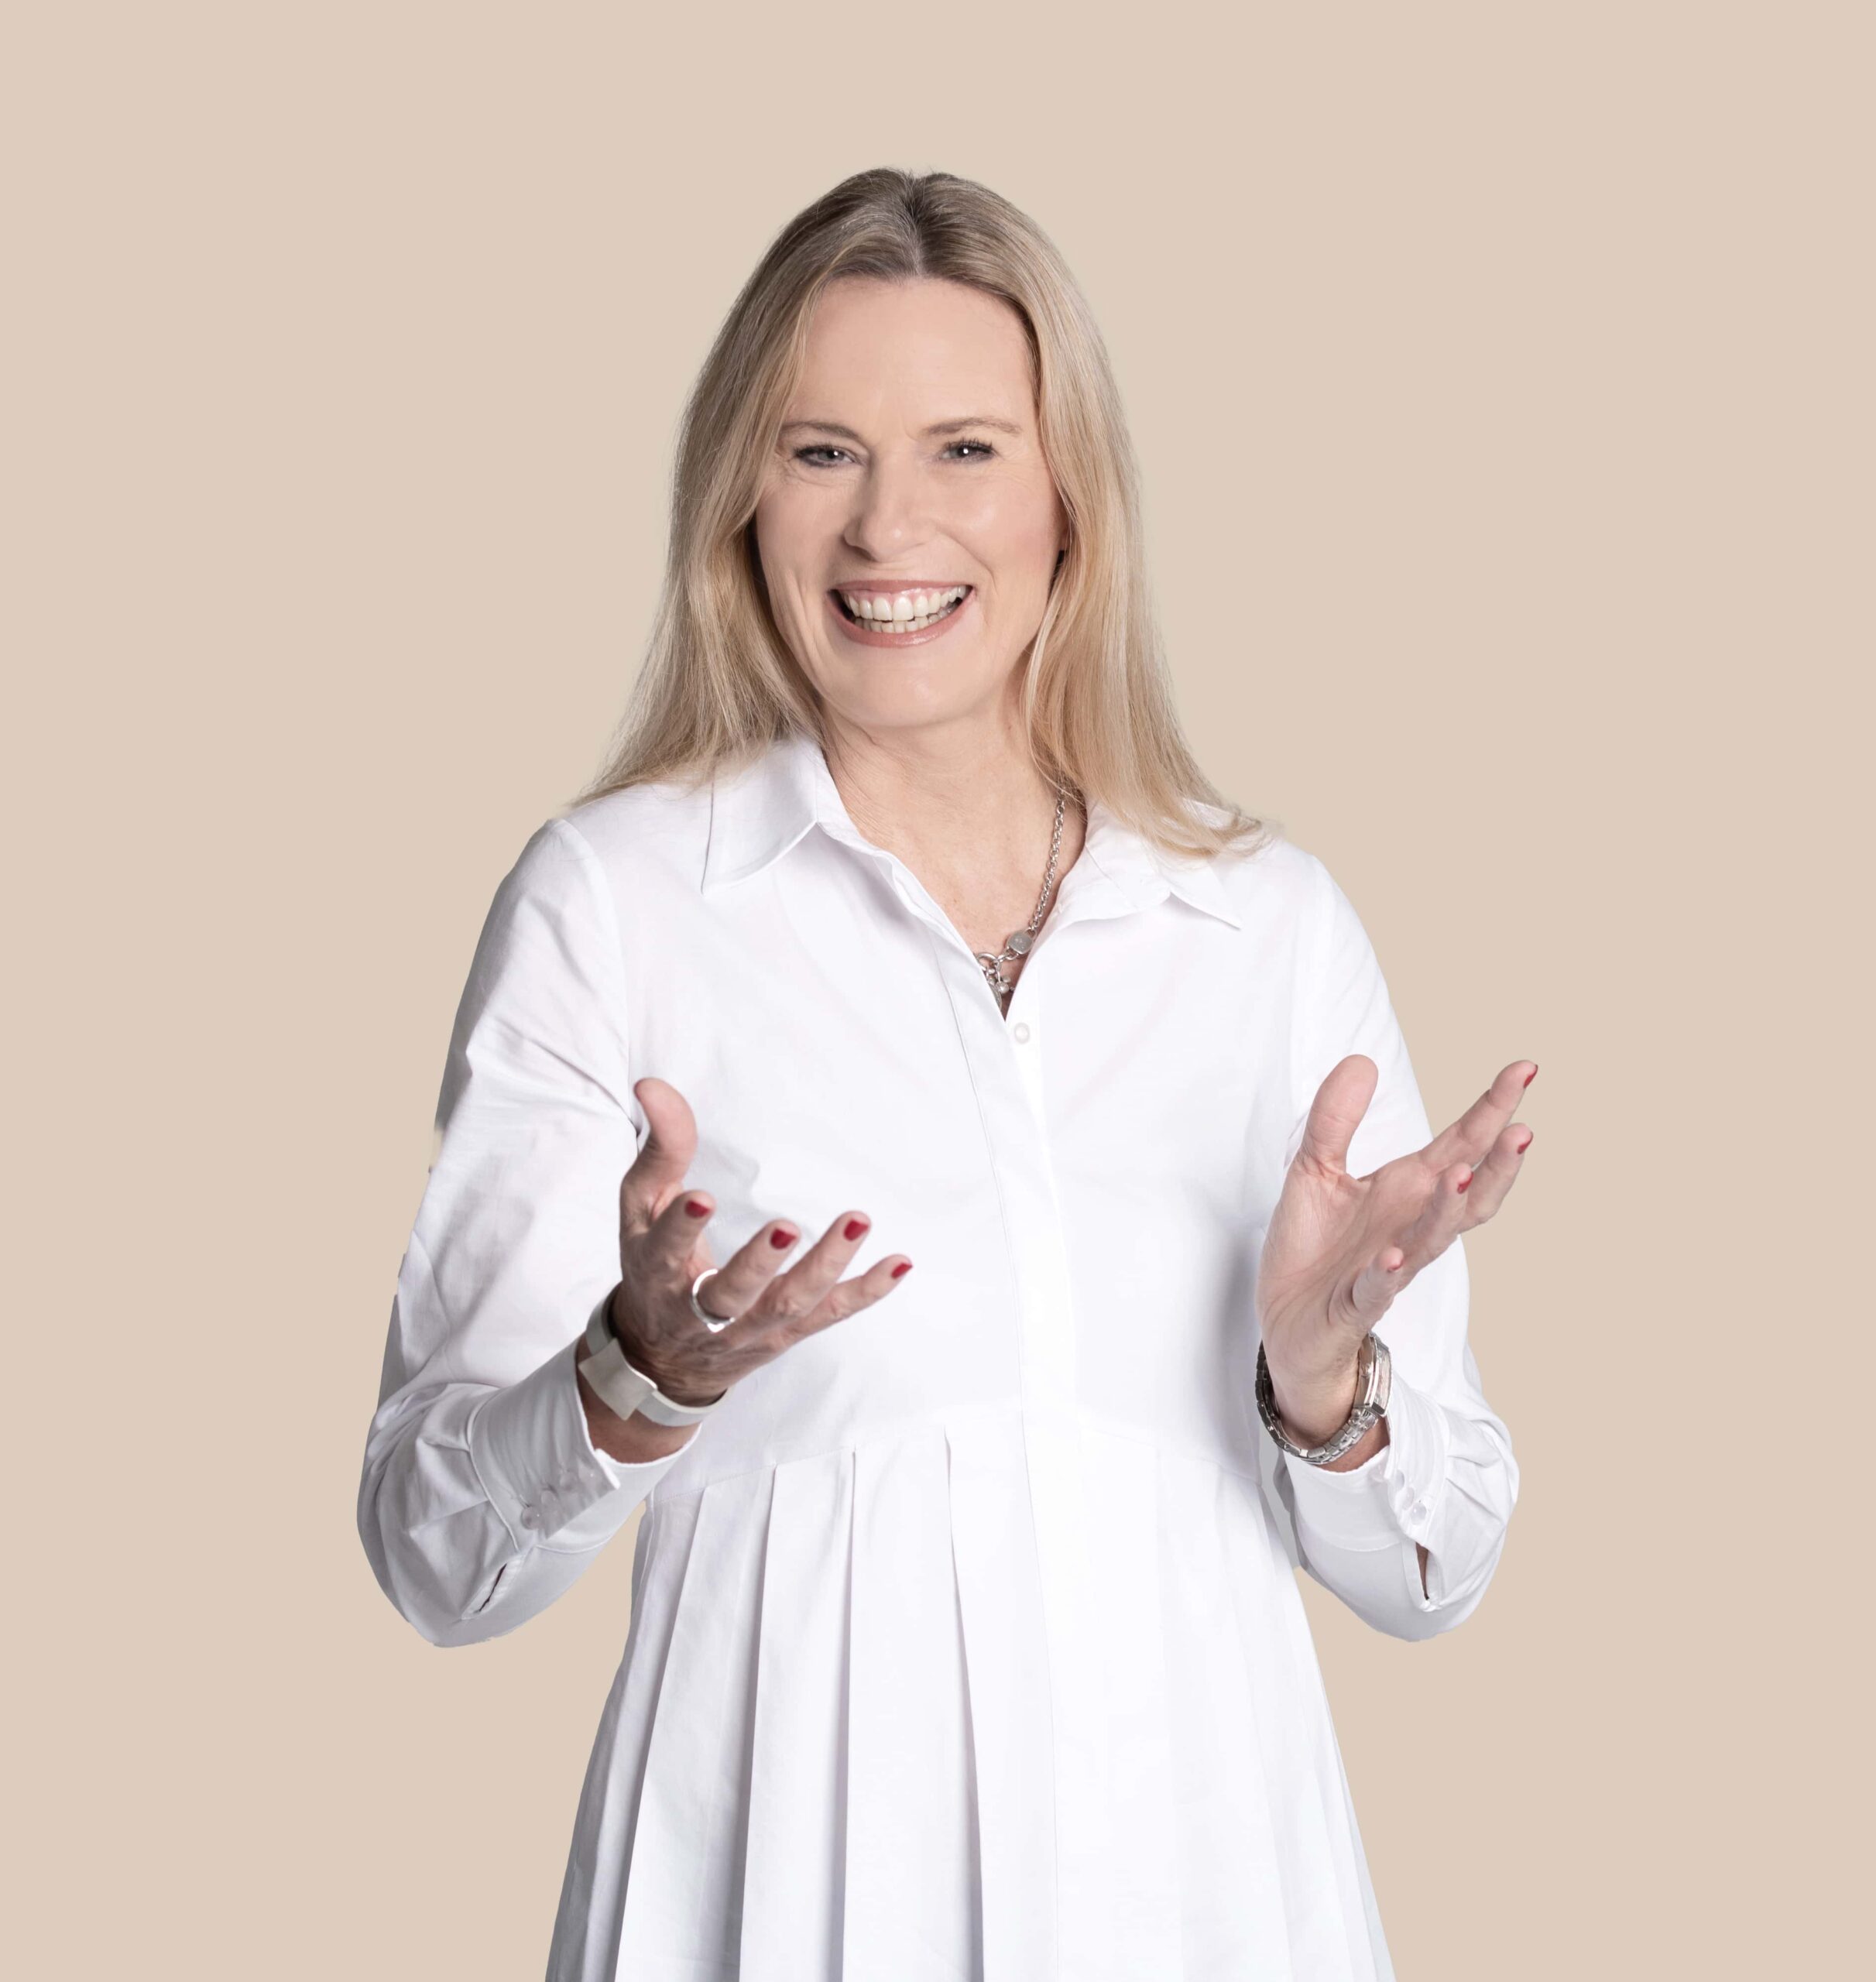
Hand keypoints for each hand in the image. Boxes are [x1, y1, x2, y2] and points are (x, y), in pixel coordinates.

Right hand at [576, 1076, 914, 1448]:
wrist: (667, 1356)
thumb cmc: (654, 1265)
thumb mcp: (643, 1210)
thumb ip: (659, 1150)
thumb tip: (654, 1084)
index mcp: (659, 1272)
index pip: (666, 1251)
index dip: (682, 1228)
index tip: (702, 1197)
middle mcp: (702, 1309)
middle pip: (731, 1294)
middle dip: (759, 1264)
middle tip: (785, 1227)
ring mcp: (751, 1325)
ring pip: (789, 1303)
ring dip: (824, 1267)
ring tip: (857, 1220)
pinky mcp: (789, 1332)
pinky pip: (831, 1314)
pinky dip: (867, 1292)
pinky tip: (899, 1263)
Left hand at [1256, 1056, 1536, 1440]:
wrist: (1285, 1322)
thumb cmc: (1313, 1247)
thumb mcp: (1315, 1169)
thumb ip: (1335, 1119)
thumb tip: (1363, 1060)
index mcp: (1407, 1191)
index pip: (1462, 1145)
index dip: (1492, 1109)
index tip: (1525, 1069)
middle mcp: (1409, 1227)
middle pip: (1468, 1195)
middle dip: (1497, 1166)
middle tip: (1523, 1129)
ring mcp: (1388, 1268)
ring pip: (1431, 1240)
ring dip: (1447, 1210)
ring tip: (1460, 1175)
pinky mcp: (1353, 1304)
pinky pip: (1375, 1291)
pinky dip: (1387, 1274)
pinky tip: (1395, 1256)